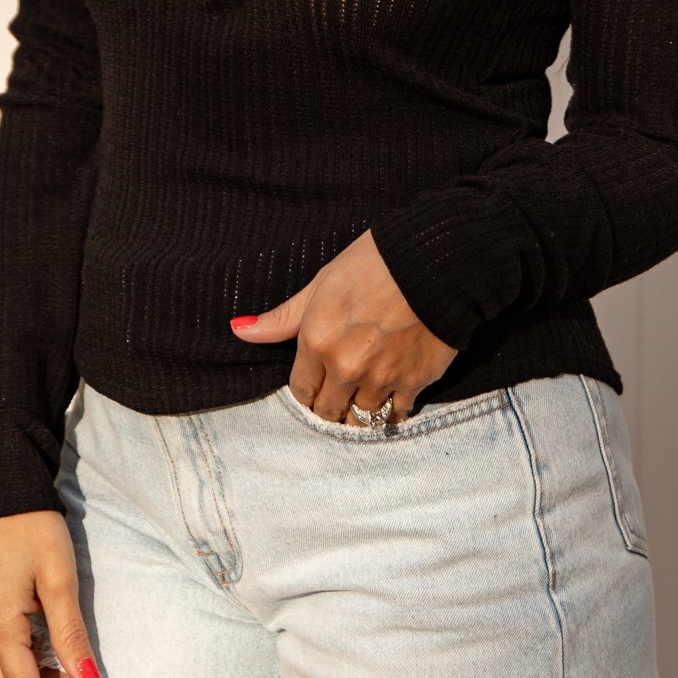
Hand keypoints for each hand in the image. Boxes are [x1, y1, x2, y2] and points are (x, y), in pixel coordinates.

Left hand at [231, 229, 455, 424]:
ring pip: (361, 418)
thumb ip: (284, 317)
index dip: (308, 388)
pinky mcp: (416, 381)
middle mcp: (345, 367)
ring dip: (360, 409)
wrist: (437, 259)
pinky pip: (397, 414)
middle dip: (330, 404)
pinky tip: (394, 394)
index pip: (301, 391)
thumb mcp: (322, 282)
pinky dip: (393, 409)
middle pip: (328, 411)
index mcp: (317, 341)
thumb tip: (241, 330)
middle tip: (340, 390)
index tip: (317, 381)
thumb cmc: (376, 262)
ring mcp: (382, 377)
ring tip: (366, 393)